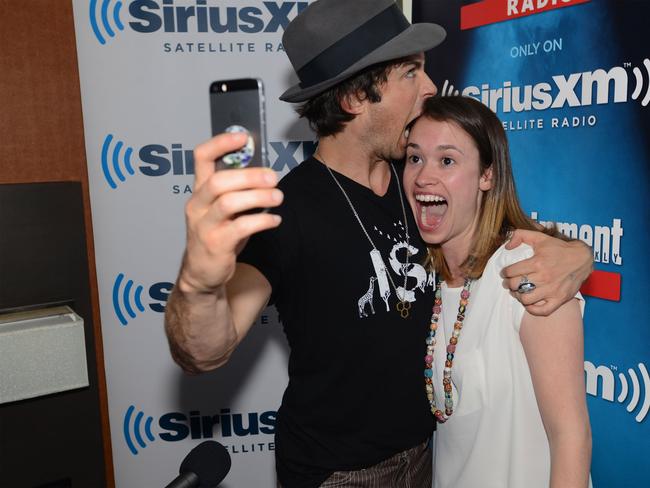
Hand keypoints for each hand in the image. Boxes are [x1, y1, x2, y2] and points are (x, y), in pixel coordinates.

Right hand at [178, 132, 282, 294]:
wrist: (202, 273)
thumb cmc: (217, 235)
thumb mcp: (222, 210)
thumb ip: (236, 190)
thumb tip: (264, 170)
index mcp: (199, 190)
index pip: (202, 157)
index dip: (221, 143)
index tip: (244, 137)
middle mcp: (197, 205)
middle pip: (219, 180)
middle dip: (250, 176)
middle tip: (273, 177)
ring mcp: (204, 225)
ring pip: (229, 202)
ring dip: (258, 197)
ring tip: (278, 197)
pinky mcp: (216, 244)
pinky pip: (241, 227)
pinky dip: (262, 221)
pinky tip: (274, 220)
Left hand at [502, 229, 592, 315]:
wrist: (582, 258)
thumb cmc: (559, 248)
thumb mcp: (540, 237)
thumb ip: (521, 235)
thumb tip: (507, 246)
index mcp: (537, 262)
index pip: (511, 271)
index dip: (505, 272)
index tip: (505, 273)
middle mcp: (544, 277)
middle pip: (516, 286)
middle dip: (508, 284)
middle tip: (508, 282)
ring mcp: (552, 290)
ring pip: (526, 299)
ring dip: (518, 296)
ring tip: (518, 291)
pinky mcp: (559, 299)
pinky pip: (542, 311)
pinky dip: (532, 309)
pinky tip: (529, 303)